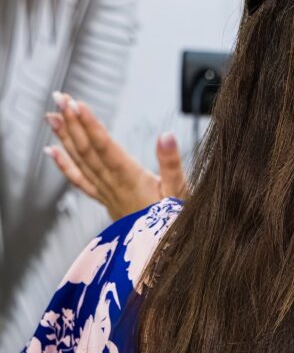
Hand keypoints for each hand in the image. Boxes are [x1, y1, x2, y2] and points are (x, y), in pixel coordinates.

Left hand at [44, 93, 187, 220]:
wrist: (166, 253)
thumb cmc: (176, 223)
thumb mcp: (182, 192)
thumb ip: (172, 163)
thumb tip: (166, 135)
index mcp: (131, 180)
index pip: (105, 148)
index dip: (90, 126)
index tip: (77, 105)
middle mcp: (113, 186)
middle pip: (87, 151)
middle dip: (72, 123)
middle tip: (59, 99)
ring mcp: (107, 193)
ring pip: (81, 162)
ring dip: (65, 138)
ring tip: (52, 117)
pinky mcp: (106, 200)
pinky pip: (81, 182)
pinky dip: (65, 166)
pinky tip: (53, 152)